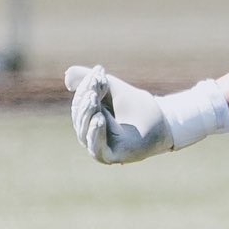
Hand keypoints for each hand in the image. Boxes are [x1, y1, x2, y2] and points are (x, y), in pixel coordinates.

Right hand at [65, 65, 228, 164]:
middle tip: (96, 84)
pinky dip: (95, 133)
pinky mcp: (109, 157)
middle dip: (86, 98)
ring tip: (93, 98)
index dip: (86, 86)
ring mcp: (98, 146)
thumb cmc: (136, 105)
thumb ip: (91, 81)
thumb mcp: (112, 88)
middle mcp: (89, 134)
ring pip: (84, 131)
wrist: (161, 121)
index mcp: (88, 118)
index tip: (99, 71)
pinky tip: (99, 119)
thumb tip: (67, 76)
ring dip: (87, 113)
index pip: (80, 102)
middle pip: (79, 116)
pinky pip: (96, 146)